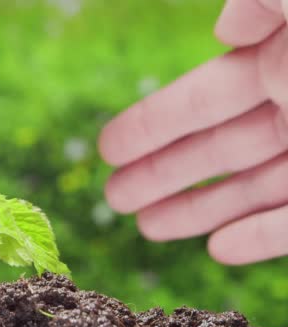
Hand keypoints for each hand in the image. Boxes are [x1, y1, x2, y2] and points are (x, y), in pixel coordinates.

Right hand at [99, 0, 287, 264]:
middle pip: (213, 151)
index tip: (108, 149)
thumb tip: (225, 30)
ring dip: (198, 212)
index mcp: (282, 63)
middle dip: (159, 175)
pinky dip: (260, 239)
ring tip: (147, 229)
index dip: (150, 126)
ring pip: (251, 190)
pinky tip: (219, 250)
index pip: (200, 101)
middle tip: (113, 197)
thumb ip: (265, 0)